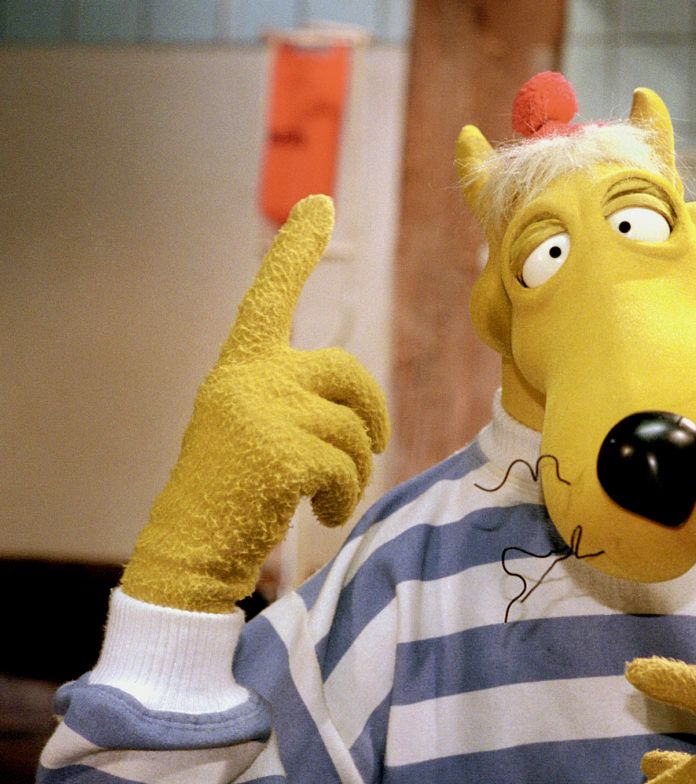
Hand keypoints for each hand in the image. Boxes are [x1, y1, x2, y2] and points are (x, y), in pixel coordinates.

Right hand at [121, 196, 388, 612]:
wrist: (194, 543)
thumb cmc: (233, 486)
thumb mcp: (253, 425)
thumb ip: (292, 395)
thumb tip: (359, 402)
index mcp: (240, 364)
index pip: (270, 294)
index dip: (296, 249)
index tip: (320, 202)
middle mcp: (248, 377)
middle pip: (346, 372)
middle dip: (372, 411)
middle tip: (377, 446)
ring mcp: (262, 412)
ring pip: (354, 427)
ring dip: (357, 469)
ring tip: (332, 494)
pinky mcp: (279, 451)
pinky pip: (347, 465)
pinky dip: (346, 495)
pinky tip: (324, 513)